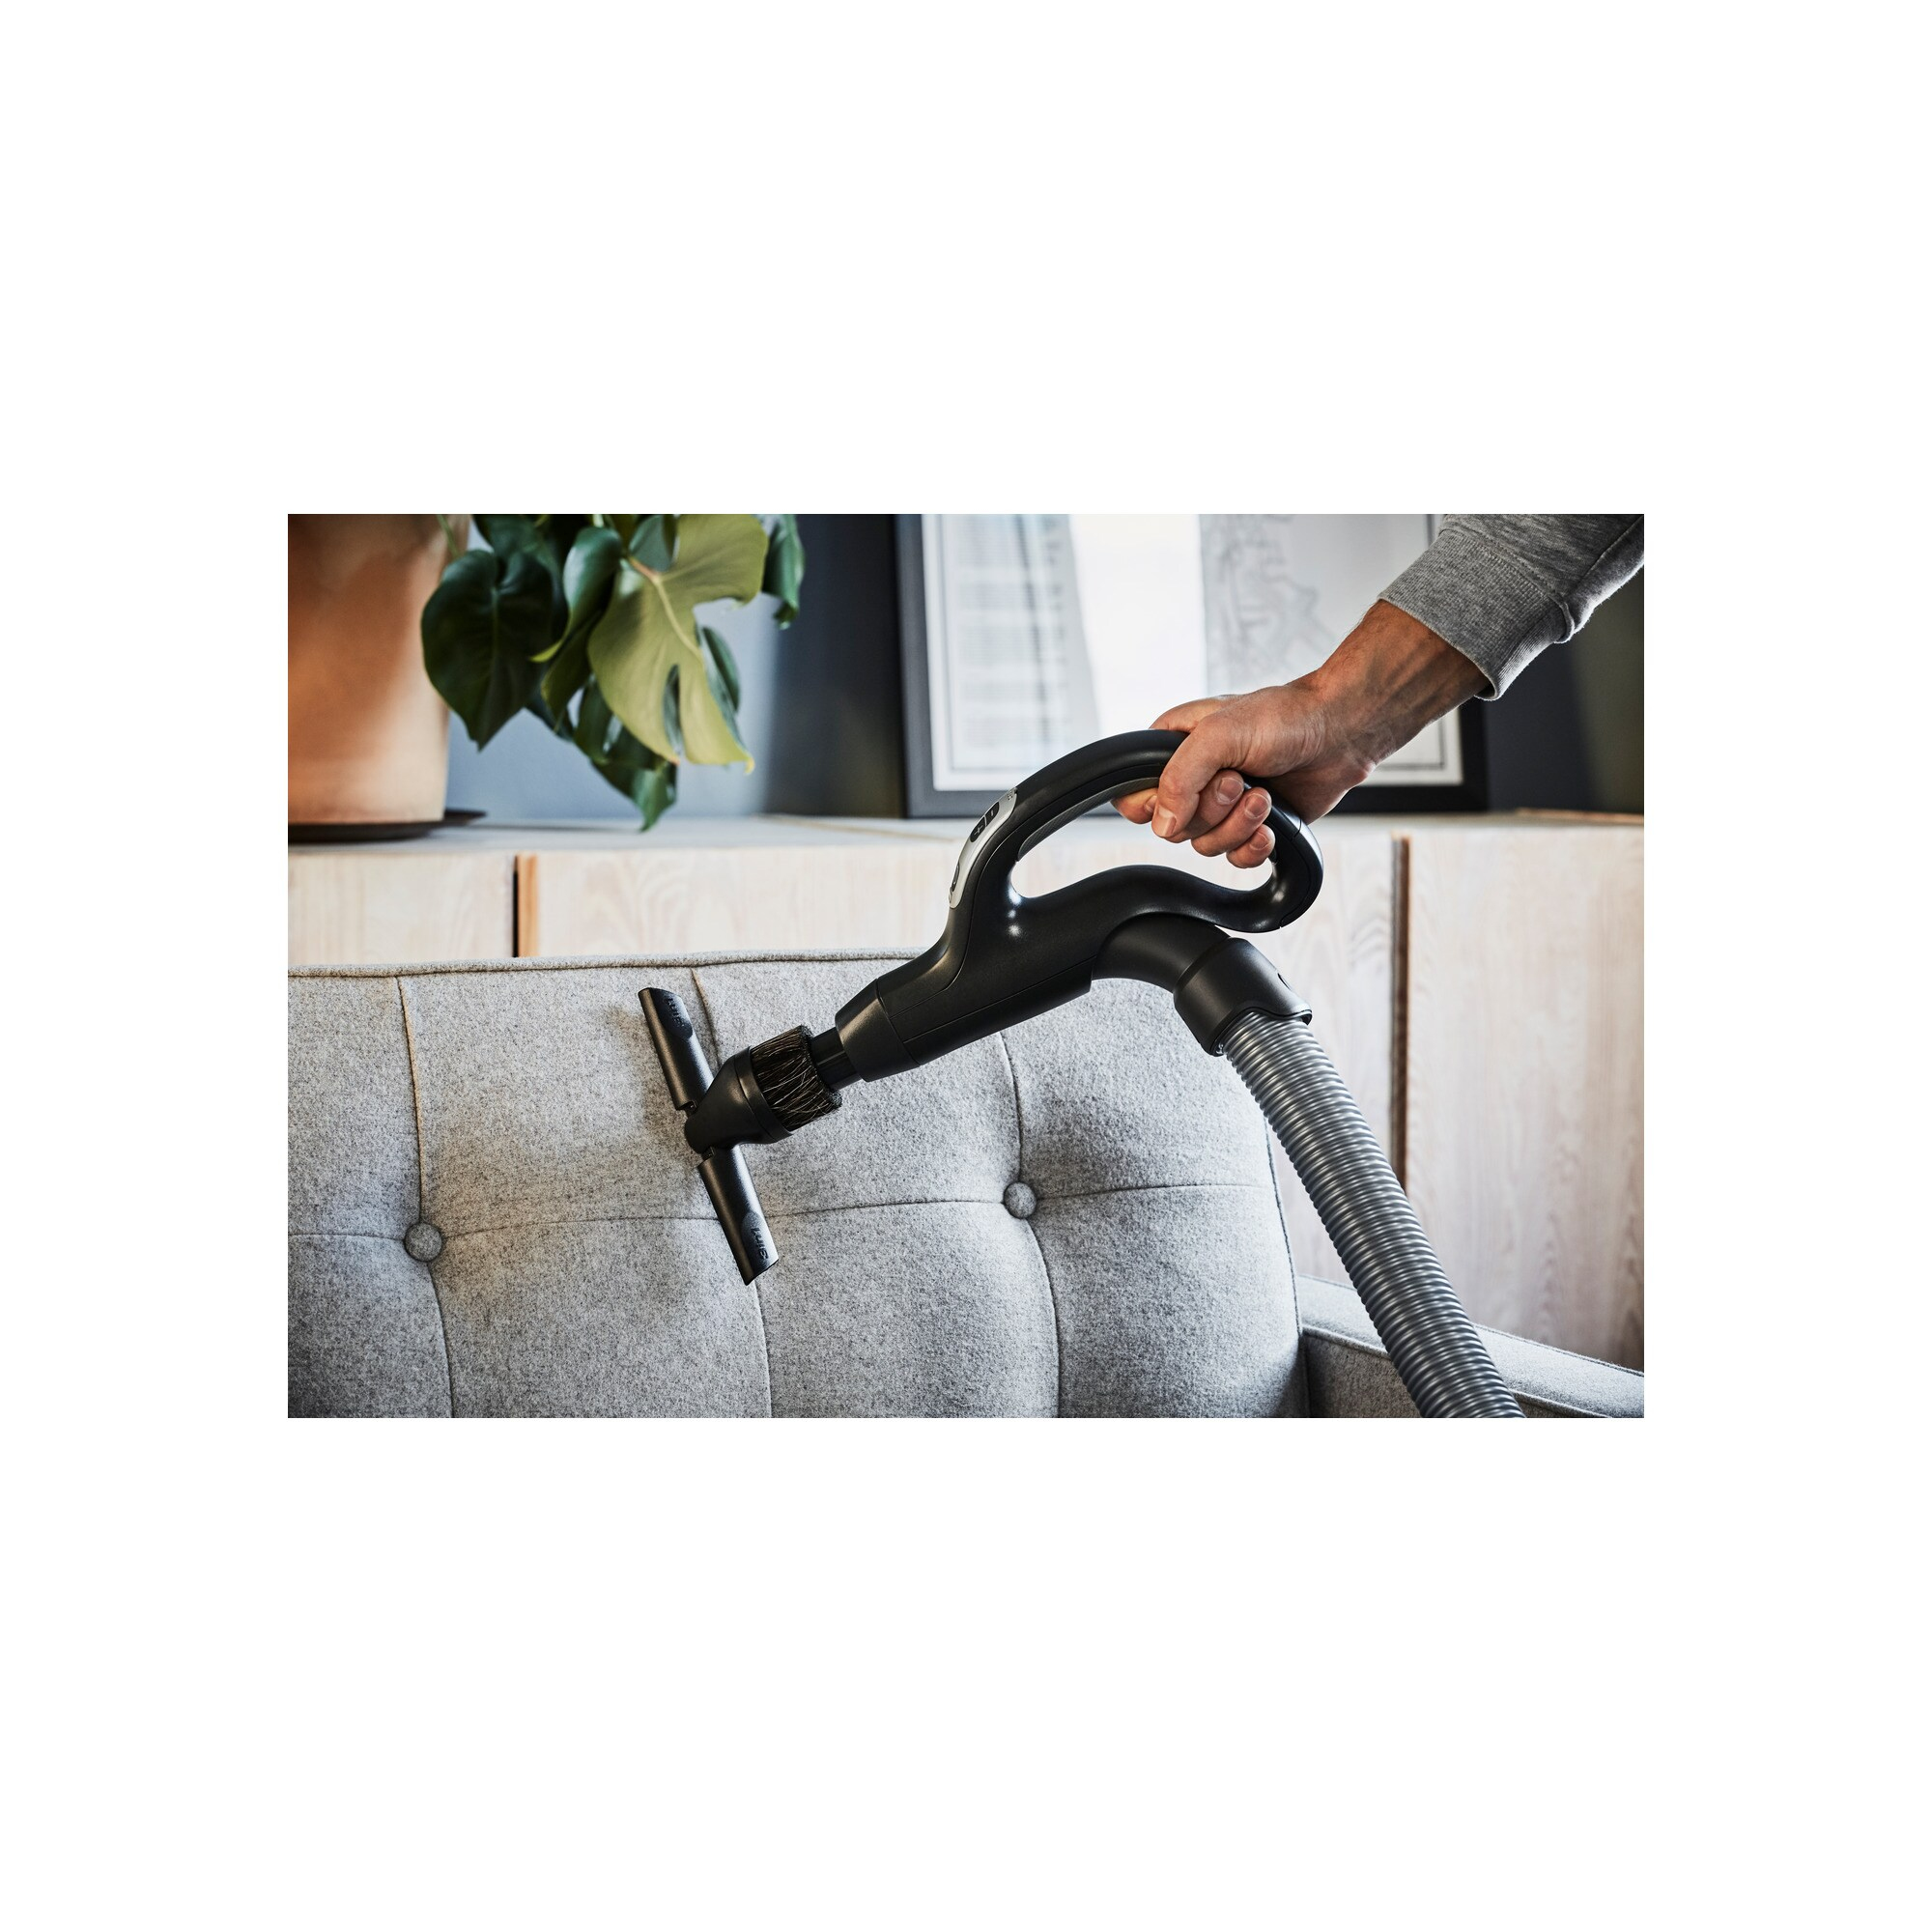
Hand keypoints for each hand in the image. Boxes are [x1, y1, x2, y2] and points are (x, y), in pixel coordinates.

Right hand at [1116, 600, 1485, 865]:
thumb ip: (1179, 778)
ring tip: (1263, 797)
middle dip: (1211, 811)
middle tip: (1238, 781)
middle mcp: (1194, 779)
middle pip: (1174, 828)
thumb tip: (1162, 824)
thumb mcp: (1218, 735)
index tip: (1183, 797)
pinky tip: (1270, 825)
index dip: (1154, 806)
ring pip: (1205, 846)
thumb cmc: (1283, 717)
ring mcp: (1223, 805)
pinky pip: (1236, 858)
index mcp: (1173, 749)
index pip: (1135, 797)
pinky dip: (1254, 846)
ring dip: (1237, 826)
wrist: (1340, 732)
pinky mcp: (1252, 826)